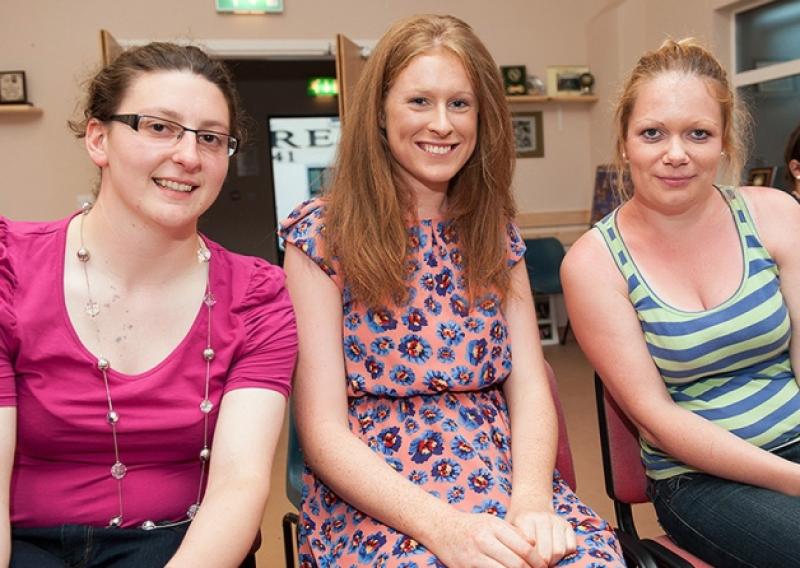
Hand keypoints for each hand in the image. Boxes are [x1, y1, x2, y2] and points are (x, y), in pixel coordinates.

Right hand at [428, 511, 545, 567]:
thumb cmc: (472, 525)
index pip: (524, 548)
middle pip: (516, 563)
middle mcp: (484, 541)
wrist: (441, 528)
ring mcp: (474, 556)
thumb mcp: (493, 521)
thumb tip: (534, 545)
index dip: (538, 560)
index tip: (544, 566)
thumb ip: (513, 532)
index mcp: (494, 527)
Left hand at [507, 509, 576, 565]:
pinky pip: (571, 547)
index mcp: (525, 519)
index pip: (529, 548)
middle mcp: (543, 519)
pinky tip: (554, 551)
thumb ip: (513, 541)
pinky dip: (565, 553)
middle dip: (541, 564)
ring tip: (545, 560)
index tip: (525, 562)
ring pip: (560, 551)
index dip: (527, 560)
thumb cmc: (518, 518)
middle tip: (536, 565)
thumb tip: (515, 561)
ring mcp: (557, 521)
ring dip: (553, 560)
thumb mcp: (509, 526)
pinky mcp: (567, 525)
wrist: (531, 500)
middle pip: (546, 553)